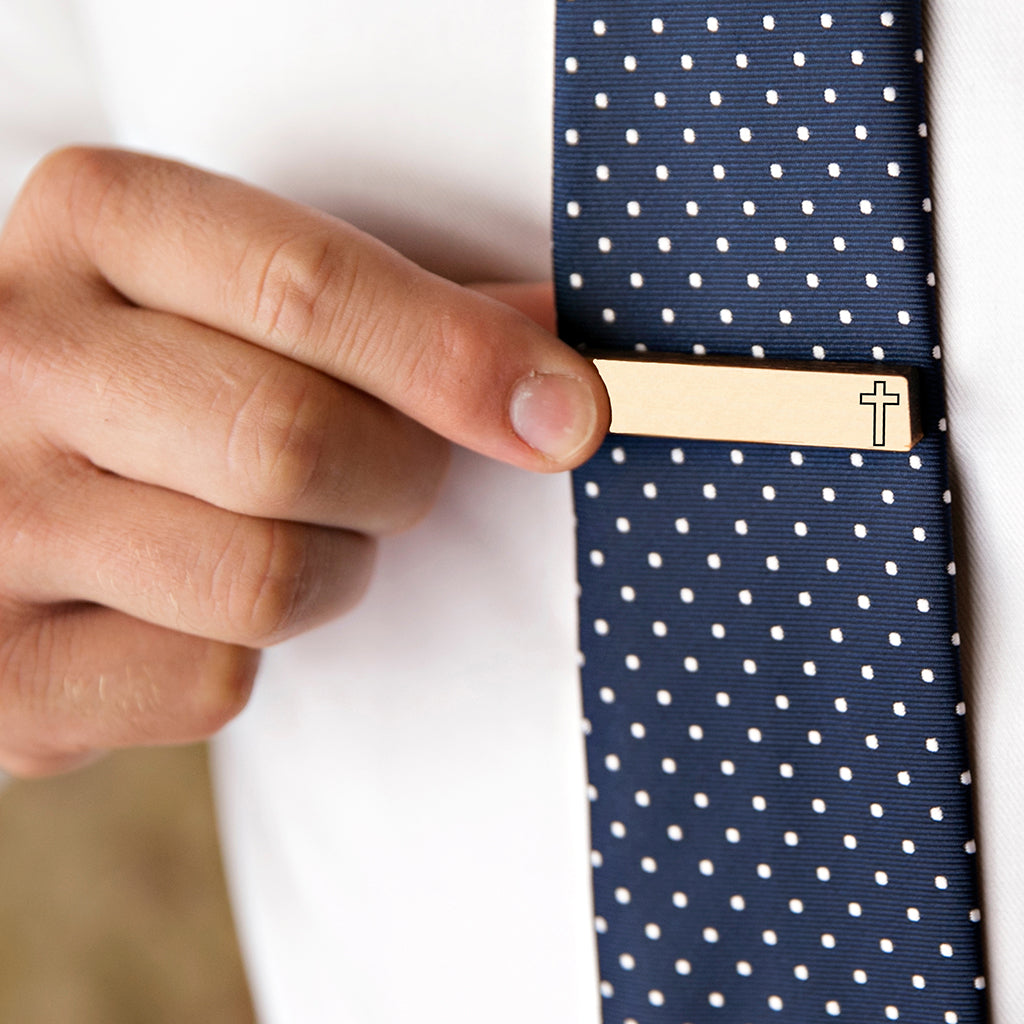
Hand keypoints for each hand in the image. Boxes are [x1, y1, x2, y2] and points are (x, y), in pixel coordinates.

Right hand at [0, 147, 608, 775]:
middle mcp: (14, 357)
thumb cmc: (152, 377)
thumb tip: (554, 356)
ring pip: (268, 578)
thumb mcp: (229, 294)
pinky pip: (211, 681)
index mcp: (91, 225)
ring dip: (333, 569)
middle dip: (397, 477)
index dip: (461, 358)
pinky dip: (246, 653)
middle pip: (298, 443)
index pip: (309, 290)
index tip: (569, 413)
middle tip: (389, 474)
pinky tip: (196, 604)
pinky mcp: (1, 667)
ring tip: (292, 533)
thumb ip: (384, 313)